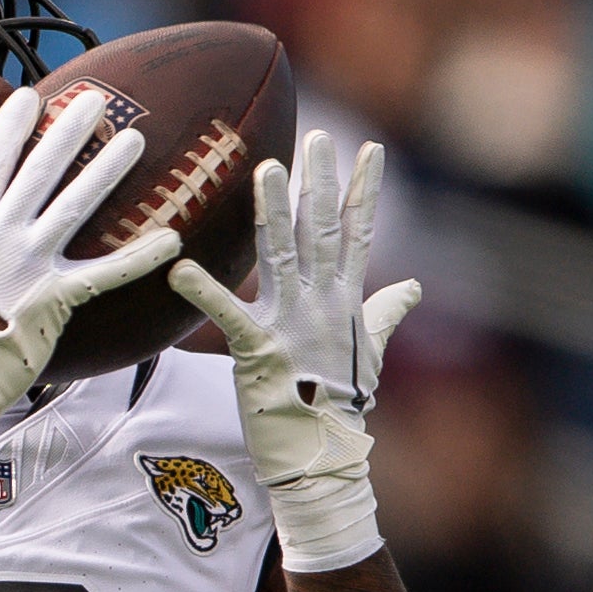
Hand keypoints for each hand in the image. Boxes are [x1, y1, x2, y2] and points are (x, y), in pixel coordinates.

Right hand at [0, 85, 180, 474]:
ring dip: (107, 169)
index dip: (9, 126)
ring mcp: (29, 262)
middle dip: (69, 130)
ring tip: (134, 140)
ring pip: (76, 204)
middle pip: (40, 169)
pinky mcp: (56, 296)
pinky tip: (170, 239)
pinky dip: (139, 256)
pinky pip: (106, 271)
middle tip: (95, 102)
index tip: (27, 98)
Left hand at [167, 130, 421, 571]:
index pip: (356, 234)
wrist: (323, 455)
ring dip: (274, 212)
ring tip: (266, 169)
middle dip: (320, 182)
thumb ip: (387, 311)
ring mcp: (293, 326)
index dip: (362, 191)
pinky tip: (179, 267)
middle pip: (321, 232)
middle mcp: (322, 305)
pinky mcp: (260, 352)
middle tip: (316, 136)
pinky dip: (204, 292)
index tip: (368, 149)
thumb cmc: (340, 404)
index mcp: (344, 301)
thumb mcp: (369, 350)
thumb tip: (413, 287)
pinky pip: (228, 316)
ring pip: (283, 257)